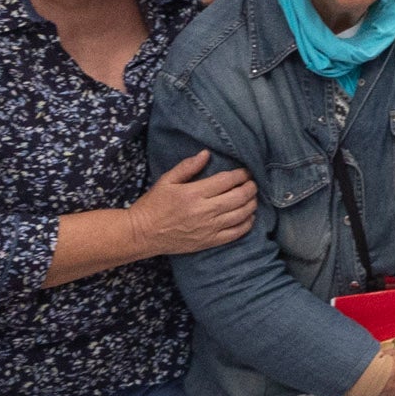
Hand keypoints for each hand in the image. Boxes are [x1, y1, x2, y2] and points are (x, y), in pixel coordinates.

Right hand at [129, 151, 257, 255]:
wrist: (142, 234)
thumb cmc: (153, 205)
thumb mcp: (166, 181)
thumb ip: (187, 167)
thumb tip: (206, 153)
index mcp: (193, 193)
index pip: (227, 181)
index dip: (240, 175)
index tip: (245, 172)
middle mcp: (204, 211)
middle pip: (238, 197)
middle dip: (250, 188)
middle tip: (253, 183)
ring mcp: (208, 228)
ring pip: (240, 215)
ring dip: (251, 204)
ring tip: (253, 198)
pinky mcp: (209, 241)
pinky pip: (235, 233)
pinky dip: (247, 224)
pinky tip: (249, 217)